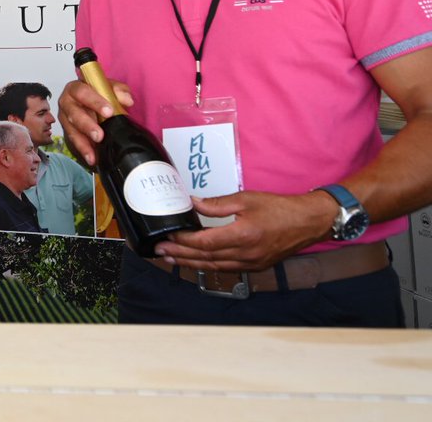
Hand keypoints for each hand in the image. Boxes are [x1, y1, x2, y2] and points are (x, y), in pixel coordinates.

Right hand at [57, 78, 134, 166]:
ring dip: (83, 142)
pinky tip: (92, 159)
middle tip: (99, 135)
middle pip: (73, 113)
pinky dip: (84, 151)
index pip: (83, 92)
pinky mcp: (68, 131)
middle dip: (86, 125)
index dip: (95, 102)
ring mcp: (65, 118)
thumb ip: (119, 91)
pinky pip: (74, 142)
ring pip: (72, 130)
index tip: (109, 111)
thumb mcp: (110, 88)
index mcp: (76, 88)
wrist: (91, 104)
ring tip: (93, 154)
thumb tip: (126, 99)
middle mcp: (66, 102)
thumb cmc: (98, 94)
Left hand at [154, 190, 338, 271]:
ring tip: (171, 259)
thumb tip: (193, 203)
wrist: (309, 223)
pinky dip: (208, 266)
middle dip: (179, 255)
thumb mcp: (246, 199)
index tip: (167, 235)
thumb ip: (217, 204)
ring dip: (190, 263)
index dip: (183, 240)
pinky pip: (226, 268)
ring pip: (214, 266)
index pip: (204, 242)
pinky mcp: (255, 266)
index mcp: (242, 236)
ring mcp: (251, 263)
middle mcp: (245, 254)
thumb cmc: (279, 208)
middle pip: (205, 258)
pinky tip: (196, 262)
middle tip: (159, 252)